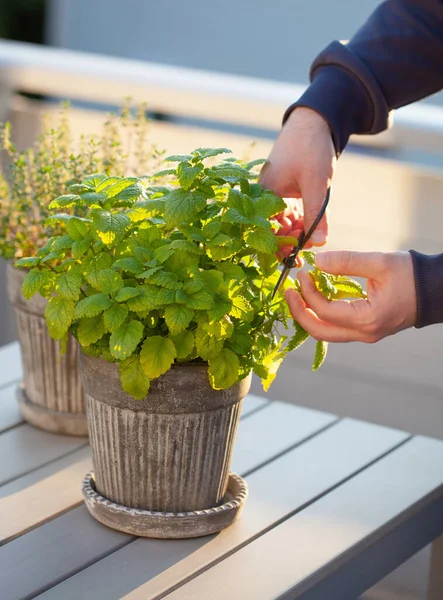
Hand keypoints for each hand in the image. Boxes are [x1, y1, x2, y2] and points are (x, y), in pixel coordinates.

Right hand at [259, 107, 335, 246]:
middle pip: (272, 229)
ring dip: (296, 233)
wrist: (315, 121)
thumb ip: (317, 214)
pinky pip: (289, 213)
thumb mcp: (316, 184)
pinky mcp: (286, 191)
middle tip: (307, 249)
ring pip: (282, 222)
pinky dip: (300, 221)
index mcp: (265, 194)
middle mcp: (265, 196)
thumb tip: (320, 243)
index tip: (294, 255)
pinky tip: (312, 226)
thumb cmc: (311, 149)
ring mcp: (275, 194)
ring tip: (313, 237)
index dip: (277, 246)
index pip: (264, 230)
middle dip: (288, 241)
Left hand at [285, 250, 416, 342]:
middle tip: (287, 292)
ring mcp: (365, 335)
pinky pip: (335, 328)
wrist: (435, 289)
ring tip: (296, 295)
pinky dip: (320, 316)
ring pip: (326, 333)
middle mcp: (364, 334)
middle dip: (298, 312)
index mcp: (367, 319)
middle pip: (319, 332)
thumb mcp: (378, 262)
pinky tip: (313, 298)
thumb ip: (346, 262)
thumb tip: (316, 261)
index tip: (303, 273)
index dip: (308, 292)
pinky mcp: (366, 330)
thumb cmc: (411, 274)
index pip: (325, 311)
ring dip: (307, 316)